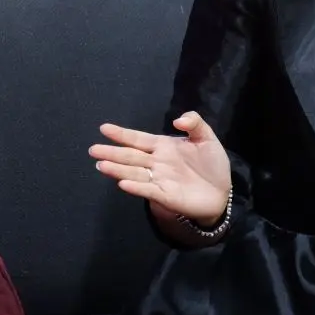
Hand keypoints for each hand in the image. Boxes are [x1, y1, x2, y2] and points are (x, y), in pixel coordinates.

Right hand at [90, 111, 231, 223]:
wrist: (221, 191)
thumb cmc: (212, 164)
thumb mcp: (207, 138)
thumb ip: (195, 124)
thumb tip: (178, 119)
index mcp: (164, 146)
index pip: (139, 139)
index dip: (122, 134)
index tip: (104, 128)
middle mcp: (156, 162)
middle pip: (130, 156)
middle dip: (112, 152)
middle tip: (93, 149)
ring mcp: (159, 179)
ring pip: (134, 172)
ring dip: (117, 169)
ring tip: (101, 164)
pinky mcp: (164, 195)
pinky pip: (147, 189)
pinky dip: (136, 186)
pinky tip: (123, 183)